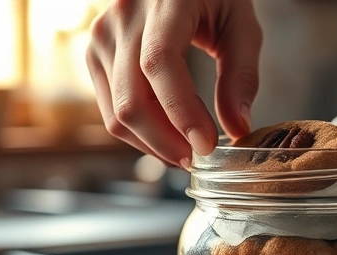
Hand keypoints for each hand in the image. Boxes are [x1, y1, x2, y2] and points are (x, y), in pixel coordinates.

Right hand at [87, 0, 261, 165]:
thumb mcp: (241, 25)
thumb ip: (242, 76)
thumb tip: (237, 128)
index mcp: (163, 2)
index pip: (160, 64)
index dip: (181, 112)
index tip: (205, 145)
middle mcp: (122, 18)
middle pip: (131, 101)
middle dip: (166, 142)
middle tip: (198, 157)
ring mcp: (102, 37)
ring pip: (116, 114)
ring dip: (152, 144)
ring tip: (185, 150)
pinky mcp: (95, 55)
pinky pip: (110, 110)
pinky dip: (139, 132)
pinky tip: (166, 135)